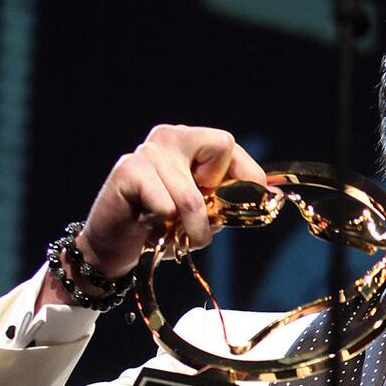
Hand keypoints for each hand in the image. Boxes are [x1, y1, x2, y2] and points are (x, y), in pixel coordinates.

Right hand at [37, 125, 264, 309]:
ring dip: (191, 227)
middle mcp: (169, 137)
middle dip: (217, 196)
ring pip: (192, 196)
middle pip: (221, 146)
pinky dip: (163, 226)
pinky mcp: (128, 171)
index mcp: (189, 142)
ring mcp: (147, 151)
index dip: (247, 175)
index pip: (229, 145)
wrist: (113, 248)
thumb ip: (229, 199)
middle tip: (199, 217)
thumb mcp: (205, 211)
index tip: (255, 201)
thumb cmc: (163, 227)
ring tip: (173, 232)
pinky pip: (166, 206)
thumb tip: (273, 195)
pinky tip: (147, 223)